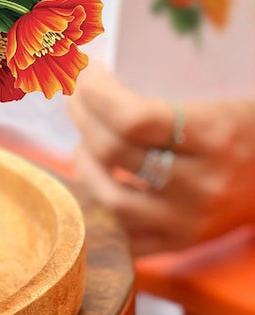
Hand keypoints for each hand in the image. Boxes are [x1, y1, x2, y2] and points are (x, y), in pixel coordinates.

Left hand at [69, 64, 254, 255]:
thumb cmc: (247, 124)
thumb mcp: (218, 97)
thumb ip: (166, 86)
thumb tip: (97, 69)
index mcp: (213, 134)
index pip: (134, 118)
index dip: (96, 92)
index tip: (86, 71)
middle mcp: (200, 183)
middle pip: (114, 151)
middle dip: (81, 116)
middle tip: (77, 96)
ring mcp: (188, 220)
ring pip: (110, 198)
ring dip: (83, 163)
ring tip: (84, 141)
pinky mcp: (180, 244)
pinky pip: (122, 237)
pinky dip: (99, 207)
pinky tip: (96, 179)